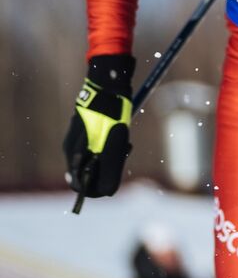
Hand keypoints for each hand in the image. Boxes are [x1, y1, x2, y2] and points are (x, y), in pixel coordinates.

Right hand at [63, 54, 134, 197]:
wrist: (110, 83)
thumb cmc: (112, 113)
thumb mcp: (114, 144)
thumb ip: (109, 169)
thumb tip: (108, 193)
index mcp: (74, 155)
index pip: (81, 186)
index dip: (98, 190)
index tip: (115, 181)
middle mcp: (72, 149)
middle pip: (91, 173)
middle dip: (109, 169)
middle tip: (125, 152)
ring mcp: (79, 138)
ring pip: (97, 159)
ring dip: (113, 156)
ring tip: (126, 142)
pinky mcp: (88, 129)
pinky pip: (100, 146)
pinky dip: (113, 144)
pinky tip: (124, 133)